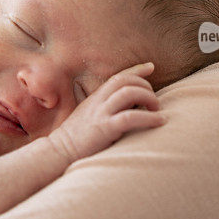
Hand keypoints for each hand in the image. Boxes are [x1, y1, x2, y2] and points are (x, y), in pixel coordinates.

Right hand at [49, 63, 163, 162]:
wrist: (59, 152)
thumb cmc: (76, 139)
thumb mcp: (89, 117)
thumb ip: (104, 109)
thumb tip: (128, 108)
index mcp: (95, 97)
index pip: (117, 76)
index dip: (136, 70)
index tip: (151, 66)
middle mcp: (98, 101)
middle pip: (126, 81)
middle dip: (146, 86)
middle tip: (155, 102)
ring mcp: (101, 113)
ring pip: (129, 93)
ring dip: (149, 98)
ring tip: (157, 111)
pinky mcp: (105, 128)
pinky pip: (130, 117)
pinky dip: (148, 117)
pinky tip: (159, 122)